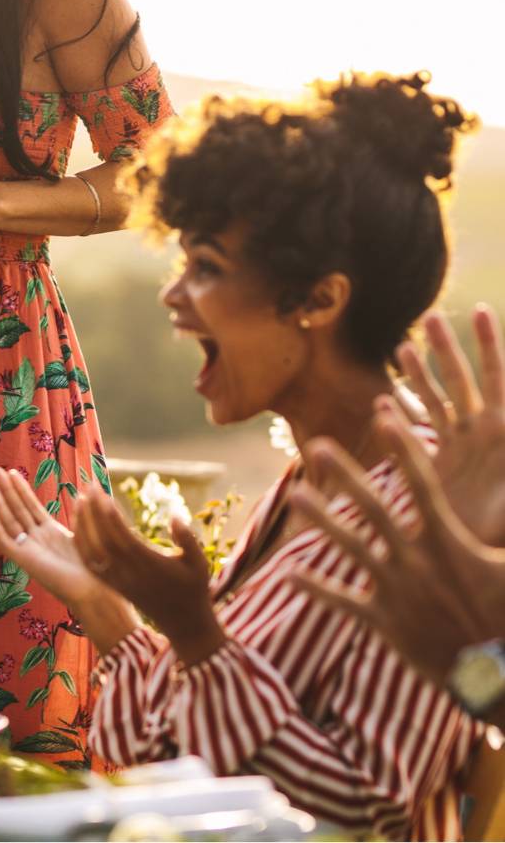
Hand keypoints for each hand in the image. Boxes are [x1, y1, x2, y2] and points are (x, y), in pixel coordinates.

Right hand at [0, 467, 141, 650]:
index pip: (30, 506)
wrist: (92, 588)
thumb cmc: (92, 566)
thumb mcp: (86, 535)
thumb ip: (80, 516)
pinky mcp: (22, 560)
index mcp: (49, 532)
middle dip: (5, 491)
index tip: (12, 472)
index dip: (20, 490)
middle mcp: (35, 539)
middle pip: (16, 510)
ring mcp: (27, 549)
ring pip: (7, 521)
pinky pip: (3, 540)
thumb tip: (83, 496)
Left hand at [76, 491, 224, 664]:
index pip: (123, 537)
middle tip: (89, 484)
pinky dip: (80, 543)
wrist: (184, 624)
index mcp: (151, 565)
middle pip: (103, 540)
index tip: (102, 492)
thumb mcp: (199, 563)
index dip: (110, 515)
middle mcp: (130, 573)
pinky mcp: (113, 585)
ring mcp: (118, 581)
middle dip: (93, 511)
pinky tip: (77, 523)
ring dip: (82, 524)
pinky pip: (89, 564)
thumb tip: (175, 515)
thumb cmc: (194, 589)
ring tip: (79, 498)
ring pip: (92, 551)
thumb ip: (187, 539)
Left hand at [288, 406, 504, 687]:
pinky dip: (318, 588)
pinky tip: (291, 574)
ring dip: (321, 519)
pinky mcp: (383, 621)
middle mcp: (416, 561)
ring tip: (294, 493)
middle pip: (375, 508)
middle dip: (346, 474)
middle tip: (317, 446)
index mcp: (449, 543)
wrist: (493, 674)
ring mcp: (396, 590)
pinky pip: (343, 602)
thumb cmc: (504, 617)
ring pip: (351, 547)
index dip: (404, 452)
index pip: (423, 487)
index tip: (384, 418)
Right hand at [391, 304, 504, 544]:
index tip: (482, 311)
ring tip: (405, 344)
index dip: (490, 345)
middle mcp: (482, 434)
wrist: (477, 566)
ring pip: (437, 398)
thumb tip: (416, 414)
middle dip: (450, 346)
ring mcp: (459, 446)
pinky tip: (384, 399)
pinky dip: (401, 412)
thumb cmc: (496, 532)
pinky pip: (417, 430)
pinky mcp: (438, 464)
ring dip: (422, 372)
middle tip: (435, 314)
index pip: (498, 379)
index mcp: (504, 433)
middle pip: (464, 379)